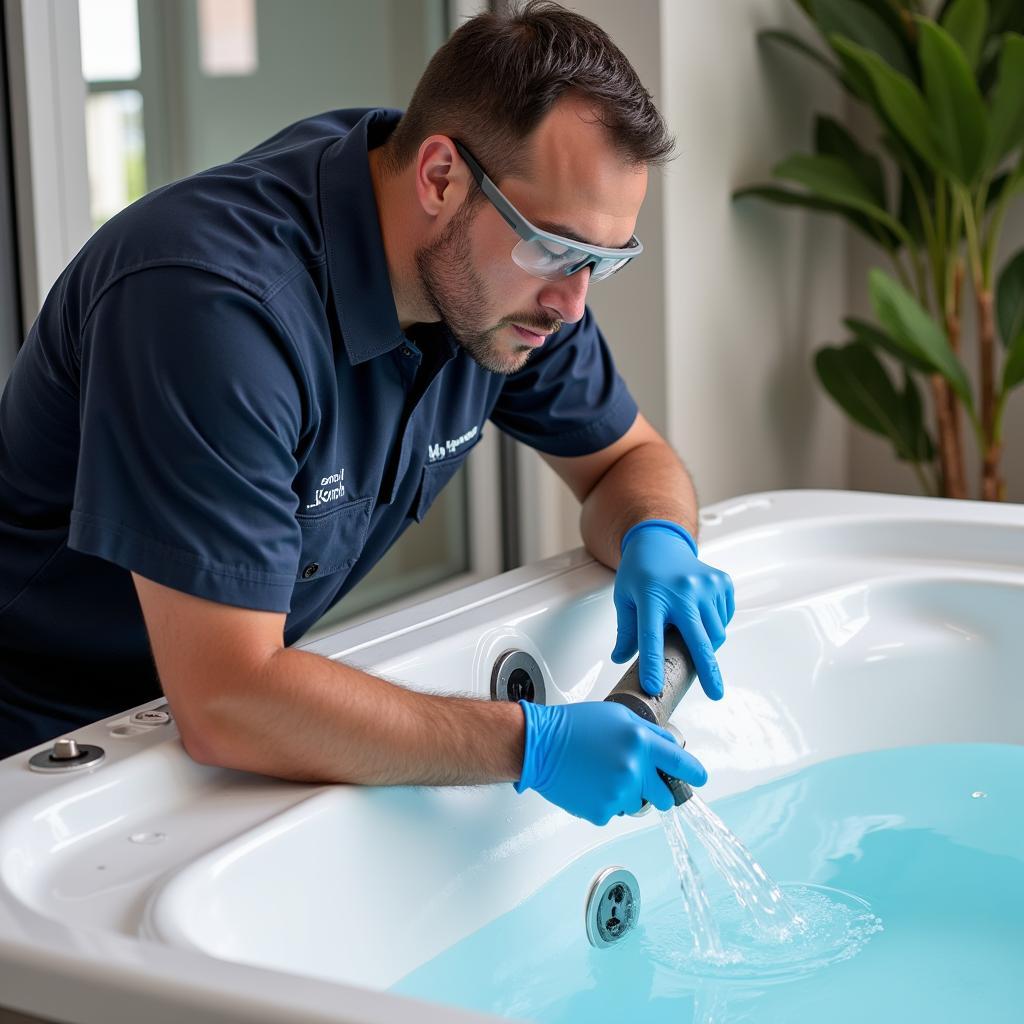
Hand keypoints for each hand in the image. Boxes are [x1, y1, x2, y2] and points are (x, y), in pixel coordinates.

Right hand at [513, 699, 706, 825]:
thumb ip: (648, 732)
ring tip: (603, 774)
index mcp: (640, 741)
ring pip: (637, 805)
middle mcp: (633, 769)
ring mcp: (618, 793)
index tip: (700, 778)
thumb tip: (669, 748)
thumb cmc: (573, 726)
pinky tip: (590, 784)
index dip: (694, 773)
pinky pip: (613, 813)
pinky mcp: (601, 812)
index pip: (681, 763)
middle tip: (640, 780)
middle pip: (665, 796)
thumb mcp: (617, 715)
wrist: (538, 745)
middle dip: (658, 790)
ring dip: (627, 794)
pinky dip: (604, 802)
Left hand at [611, 519, 733, 699]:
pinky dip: (714, 624)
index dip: (651, 664)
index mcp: (651, 595)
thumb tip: (621, 659)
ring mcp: (705, 584)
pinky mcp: (721, 581)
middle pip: (697, 638)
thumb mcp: (624, 598)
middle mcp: (682, 590)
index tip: (653, 687)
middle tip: (715, 693)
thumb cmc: (640, 572)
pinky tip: (698, 613)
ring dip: (707, 644)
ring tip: (690, 633)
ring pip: (716, 632)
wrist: (660, 541)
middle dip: (708, 669)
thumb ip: (626, 631)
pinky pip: (724, 617)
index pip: (650, 636)